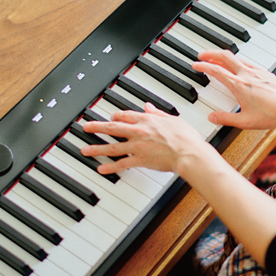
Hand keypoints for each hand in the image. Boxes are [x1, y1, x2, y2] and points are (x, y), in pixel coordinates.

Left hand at [78, 105, 212, 177]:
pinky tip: (101, 169)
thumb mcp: (173, 119)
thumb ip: (157, 113)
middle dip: (96, 127)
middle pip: (112, 128)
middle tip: (85, 127)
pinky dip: (111, 167)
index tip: (111, 117)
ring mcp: (138, 146)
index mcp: (147, 120)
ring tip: (85, 150)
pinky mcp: (140, 160)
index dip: (116, 116)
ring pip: (112, 147)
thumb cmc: (186, 138)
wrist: (190, 153)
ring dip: (97, 149)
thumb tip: (148, 106)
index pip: (125, 115)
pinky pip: (122, 164)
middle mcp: (139, 132)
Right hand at [196, 48, 275, 130]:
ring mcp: (256, 72)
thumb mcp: (246, 121)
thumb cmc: (272, 114)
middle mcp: (246, 75)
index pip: (216, 70)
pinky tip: (236, 66)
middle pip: (225, 56)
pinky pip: (246, 62)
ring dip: (223, 56)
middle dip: (211, 53)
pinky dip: (236, 61)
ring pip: (236, 57)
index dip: (203, 66)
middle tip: (202, 55)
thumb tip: (212, 117)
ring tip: (216, 58)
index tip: (196, 65)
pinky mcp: (264, 72)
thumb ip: (226, 119)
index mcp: (239, 85)